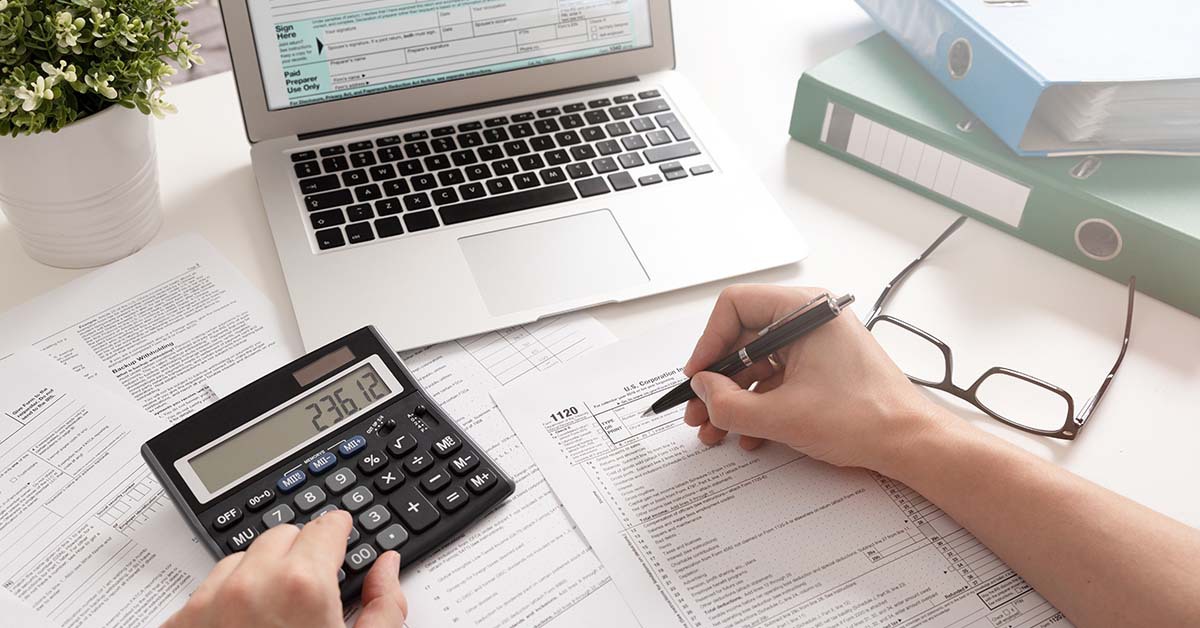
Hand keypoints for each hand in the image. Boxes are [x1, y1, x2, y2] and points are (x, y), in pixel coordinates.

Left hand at [164, 511, 406, 627]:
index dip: (340, 534)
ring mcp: (206, 606)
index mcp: (302, 585)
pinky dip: (226, 602)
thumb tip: (387, 568)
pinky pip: (204, 593)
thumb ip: (384, 607)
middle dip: (302, 553)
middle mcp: (249, 585)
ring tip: (278, 618)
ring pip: (240, 561)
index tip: (343, 539)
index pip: (326, 526)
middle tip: (316, 589)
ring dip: (261, 574)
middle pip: (283, 536)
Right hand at [683, 285, 953, 473]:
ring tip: (717, 431)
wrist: (911, 443)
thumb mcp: (782, 415)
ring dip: (734, 399)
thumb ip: (730, 404)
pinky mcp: (822, 367)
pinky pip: (778, 379)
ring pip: (758, 364)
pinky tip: (748, 435)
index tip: (698, 377)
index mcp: (804, 311)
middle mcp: (810, 319)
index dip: (708, 343)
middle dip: (718, 381)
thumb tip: (703, 391)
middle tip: (699, 411)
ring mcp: (817, 344)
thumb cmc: (866, 418)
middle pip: (743, 339)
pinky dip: (759, 405)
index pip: (735, 307)